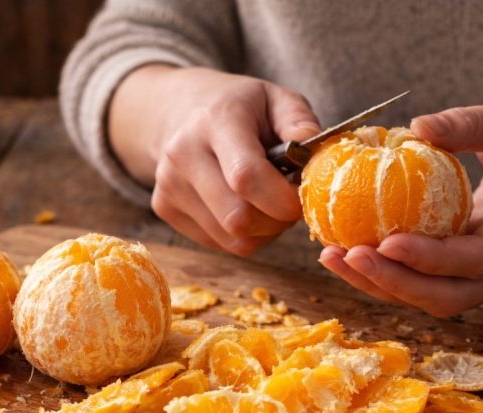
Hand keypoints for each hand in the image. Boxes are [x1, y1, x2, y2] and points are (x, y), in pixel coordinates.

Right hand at [109, 66, 319, 254]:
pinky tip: (244, 207)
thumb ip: (300, 123)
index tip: (302, 198)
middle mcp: (183, 154)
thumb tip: (318, 160)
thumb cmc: (238, 107)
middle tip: (288, 203)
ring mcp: (169, 185)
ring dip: (262, 231)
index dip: (282, 199)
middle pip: (237, 217)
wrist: (179, 110)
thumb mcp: (275, 98)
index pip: (245, 176)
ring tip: (267, 203)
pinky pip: (219, 243)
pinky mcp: (164, 208)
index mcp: (215, 121)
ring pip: (231, 237)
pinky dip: (242, 235)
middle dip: (276, 220)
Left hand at [320, 96, 482, 316]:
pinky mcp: (478, 271)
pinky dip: (391, 276)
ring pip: (437, 299)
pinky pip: (432, 284)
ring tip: (333, 257)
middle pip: (452, 296)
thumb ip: (471, 123)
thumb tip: (416, 127)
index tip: (383, 243)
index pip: (480, 257)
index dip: (430, 259)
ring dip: (382, 285)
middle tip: (344, 256)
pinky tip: (351, 253)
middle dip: (393, 284)